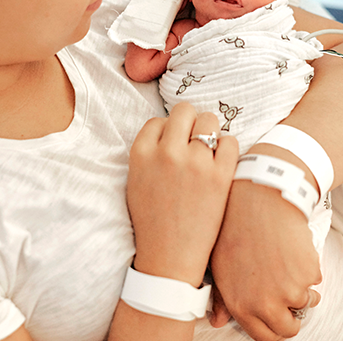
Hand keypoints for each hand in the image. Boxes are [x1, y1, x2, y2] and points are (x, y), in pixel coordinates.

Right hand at [127, 102, 238, 286]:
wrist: (168, 256)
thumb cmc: (151, 218)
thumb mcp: (135, 179)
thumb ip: (148, 151)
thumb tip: (169, 129)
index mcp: (141, 153)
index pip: (157, 120)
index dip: (166, 130)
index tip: (171, 144)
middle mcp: (167, 152)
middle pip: (184, 111)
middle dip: (188, 121)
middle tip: (191, 139)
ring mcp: (195, 163)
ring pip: (209, 120)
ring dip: (208, 131)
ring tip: (207, 149)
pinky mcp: (220, 176)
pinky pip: (230, 141)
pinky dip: (227, 147)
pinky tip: (221, 161)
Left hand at [210, 180, 321, 339]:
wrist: (256, 200)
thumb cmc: (233, 227)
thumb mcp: (218, 264)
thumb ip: (221, 297)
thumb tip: (217, 321)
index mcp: (239, 304)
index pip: (264, 338)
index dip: (271, 328)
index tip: (275, 318)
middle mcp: (264, 304)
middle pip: (288, 328)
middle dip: (290, 313)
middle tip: (283, 291)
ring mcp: (287, 291)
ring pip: (304, 302)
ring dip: (299, 287)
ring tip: (281, 260)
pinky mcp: (307, 275)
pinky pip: (314, 281)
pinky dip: (306, 269)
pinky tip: (288, 248)